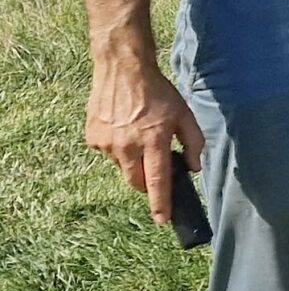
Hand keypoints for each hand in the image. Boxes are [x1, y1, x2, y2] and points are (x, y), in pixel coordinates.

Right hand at [85, 59, 203, 224]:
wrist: (123, 70)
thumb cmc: (158, 92)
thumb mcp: (184, 114)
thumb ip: (193, 142)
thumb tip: (193, 167)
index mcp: (153, 141)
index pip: (157, 181)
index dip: (160, 203)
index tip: (162, 220)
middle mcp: (127, 146)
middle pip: (136, 181)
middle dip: (146, 184)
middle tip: (155, 170)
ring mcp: (107, 143)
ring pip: (122, 167)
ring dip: (132, 161)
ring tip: (139, 134)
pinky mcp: (93, 138)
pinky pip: (108, 153)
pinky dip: (118, 148)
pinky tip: (123, 128)